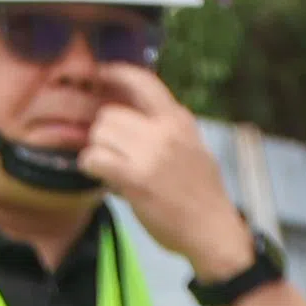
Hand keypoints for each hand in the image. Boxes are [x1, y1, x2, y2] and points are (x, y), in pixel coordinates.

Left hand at [69, 62, 251, 279]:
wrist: (214, 232)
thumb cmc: (202, 193)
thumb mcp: (194, 147)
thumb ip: (167, 127)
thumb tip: (132, 109)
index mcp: (180, 121)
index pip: (144, 82)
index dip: (116, 73)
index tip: (100, 74)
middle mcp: (165, 131)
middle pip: (110, 113)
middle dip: (104, 132)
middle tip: (112, 151)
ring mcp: (150, 154)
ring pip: (99, 134)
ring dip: (97, 150)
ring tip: (111, 166)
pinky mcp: (135, 178)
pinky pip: (94, 158)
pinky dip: (90, 166)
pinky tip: (101, 174)